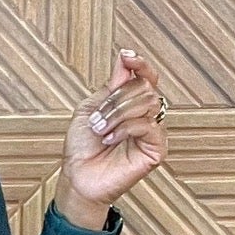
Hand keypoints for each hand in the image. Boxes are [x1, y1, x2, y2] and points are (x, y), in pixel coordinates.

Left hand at [57, 48, 166, 227]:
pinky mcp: (157, 148)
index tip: (127, 56)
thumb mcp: (90, 110)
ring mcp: (153, 131)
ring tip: (100, 130)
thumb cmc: (81, 148)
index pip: (146, 77)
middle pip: (144, 88)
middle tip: (97, 118)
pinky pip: (149, 126)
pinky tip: (110, 140)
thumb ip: (109, 87)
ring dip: (117, 114)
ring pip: (148, 103)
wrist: (77, 178)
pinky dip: (125, 129)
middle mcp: (145, 115)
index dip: (140, 64)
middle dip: (116, 99)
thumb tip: (124, 61)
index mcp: (131, 104)